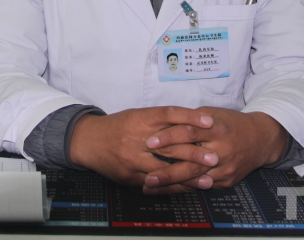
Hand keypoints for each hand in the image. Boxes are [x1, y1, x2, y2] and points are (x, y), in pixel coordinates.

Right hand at [69, 106, 218, 191]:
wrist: (88, 141)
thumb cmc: (117, 126)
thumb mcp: (137, 116)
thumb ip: (160, 120)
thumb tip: (190, 122)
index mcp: (140, 118)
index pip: (169, 115)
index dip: (190, 118)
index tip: (210, 123)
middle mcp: (137, 137)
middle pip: (170, 145)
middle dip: (194, 153)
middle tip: (215, 157)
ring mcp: (133, 158)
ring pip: (165, 169)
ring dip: (188, 175)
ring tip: (208, 178)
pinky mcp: (130, 175)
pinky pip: (155, 183)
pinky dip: (173, 186)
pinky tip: (188, 188)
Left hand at [141, 108, 287, 193]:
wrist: (261, 139)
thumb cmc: (232, 123)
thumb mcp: (213, 114)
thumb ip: (191, 119)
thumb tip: (164, 123)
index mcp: (217, 129)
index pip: (189, 133)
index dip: (168, 137)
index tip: (149, 142)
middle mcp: (222, 150)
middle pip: (191, 162)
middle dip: (167, 171)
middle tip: (146, 176)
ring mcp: (226, 168)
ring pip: (195, 178)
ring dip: (172, 184)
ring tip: (151, 187)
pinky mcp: (227, 180)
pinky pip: (203, 186)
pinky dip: (185, 188)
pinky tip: (168, 191)